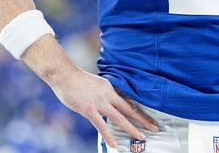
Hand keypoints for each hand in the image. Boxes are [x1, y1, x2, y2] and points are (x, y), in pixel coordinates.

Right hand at [22, 37, 158, 148]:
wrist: (64, 74)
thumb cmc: (76, 80)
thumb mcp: (95, 84)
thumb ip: (103, 94)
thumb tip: (108, 104)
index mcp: (110, 88)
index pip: (129, 102)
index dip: (140, 111)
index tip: (150, 118)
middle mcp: (108, 95)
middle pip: (129, 110)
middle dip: (143, 120)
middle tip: (155, 129)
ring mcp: (99, 103)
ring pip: (119, 118)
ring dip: (131, 129)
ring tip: (141, 137)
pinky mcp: (89, 109)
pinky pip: (101, 125)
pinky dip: (109, 136)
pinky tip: (115, 144)